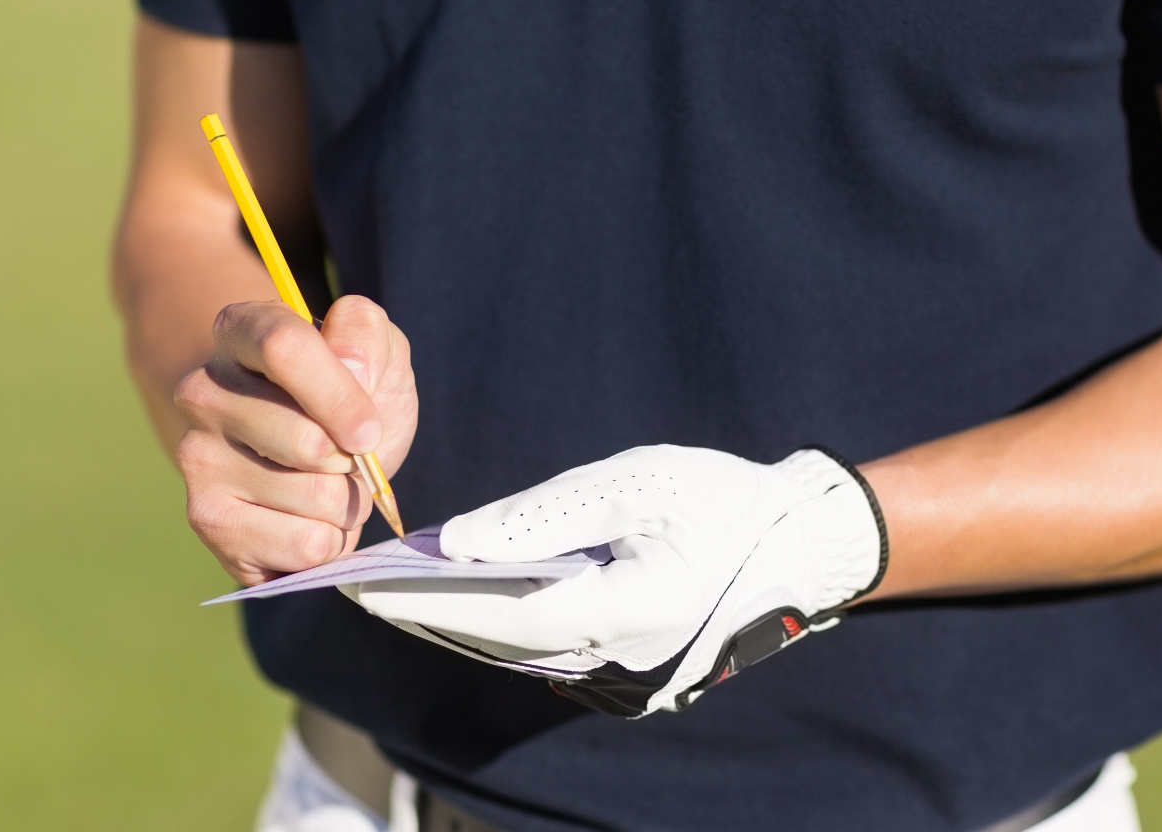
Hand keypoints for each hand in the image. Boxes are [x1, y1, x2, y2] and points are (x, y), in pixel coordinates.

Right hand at [173, 295, 417, 584]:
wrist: (327, 460)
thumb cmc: (354, 397)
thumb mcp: (379, 351)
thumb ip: (367, 336)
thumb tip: (353, 367)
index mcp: (241, 331)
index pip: (283, 347)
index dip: (340, 395)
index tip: (369, 430)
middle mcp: (203, 391)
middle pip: (306, 440)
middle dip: (352, 460)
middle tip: (346, 456)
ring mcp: (197, 457)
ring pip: (314, 496)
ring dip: (346, 501)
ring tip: (328, 485)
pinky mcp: (207, 519)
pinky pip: (303, 545)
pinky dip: (330, 540)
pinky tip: (309, 519)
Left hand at [341, 445, 887, 716]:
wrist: (801, 545)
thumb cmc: (723, 499)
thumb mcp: (634, 483)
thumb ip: (542, 514)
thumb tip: (458, 542)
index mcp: (634, 612)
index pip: (506, 615)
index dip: (432, 603)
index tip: (367, 584)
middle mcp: (626, 661)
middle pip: (502, 646)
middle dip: (428, 617)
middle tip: (359, 589)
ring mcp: (633, 680)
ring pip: (520, 657)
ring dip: (459, 626)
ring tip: (397, 593)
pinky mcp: (635, 677)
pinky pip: (550, 657)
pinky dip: (501, 630)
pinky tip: (466, 603)